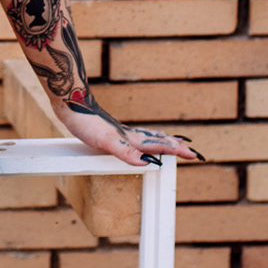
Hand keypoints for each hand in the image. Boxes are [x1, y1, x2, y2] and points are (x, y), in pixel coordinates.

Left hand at [54, 88, 203, 167]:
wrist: (72, 104)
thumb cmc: (87, 123)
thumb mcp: (105, 141)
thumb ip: (126, 151)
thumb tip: (147, 163)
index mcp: (132, 139)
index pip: (160, 146)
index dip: (177, 151)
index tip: (195, 155)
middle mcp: (131, 135)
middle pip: (160, 140)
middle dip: (177, 147)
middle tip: (192, 152)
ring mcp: (123, 132)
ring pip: (150, 137)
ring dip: (164, 142)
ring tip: (175, 143)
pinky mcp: (112, 132)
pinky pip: (136, 138)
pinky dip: (146, 140)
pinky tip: (140, 141)